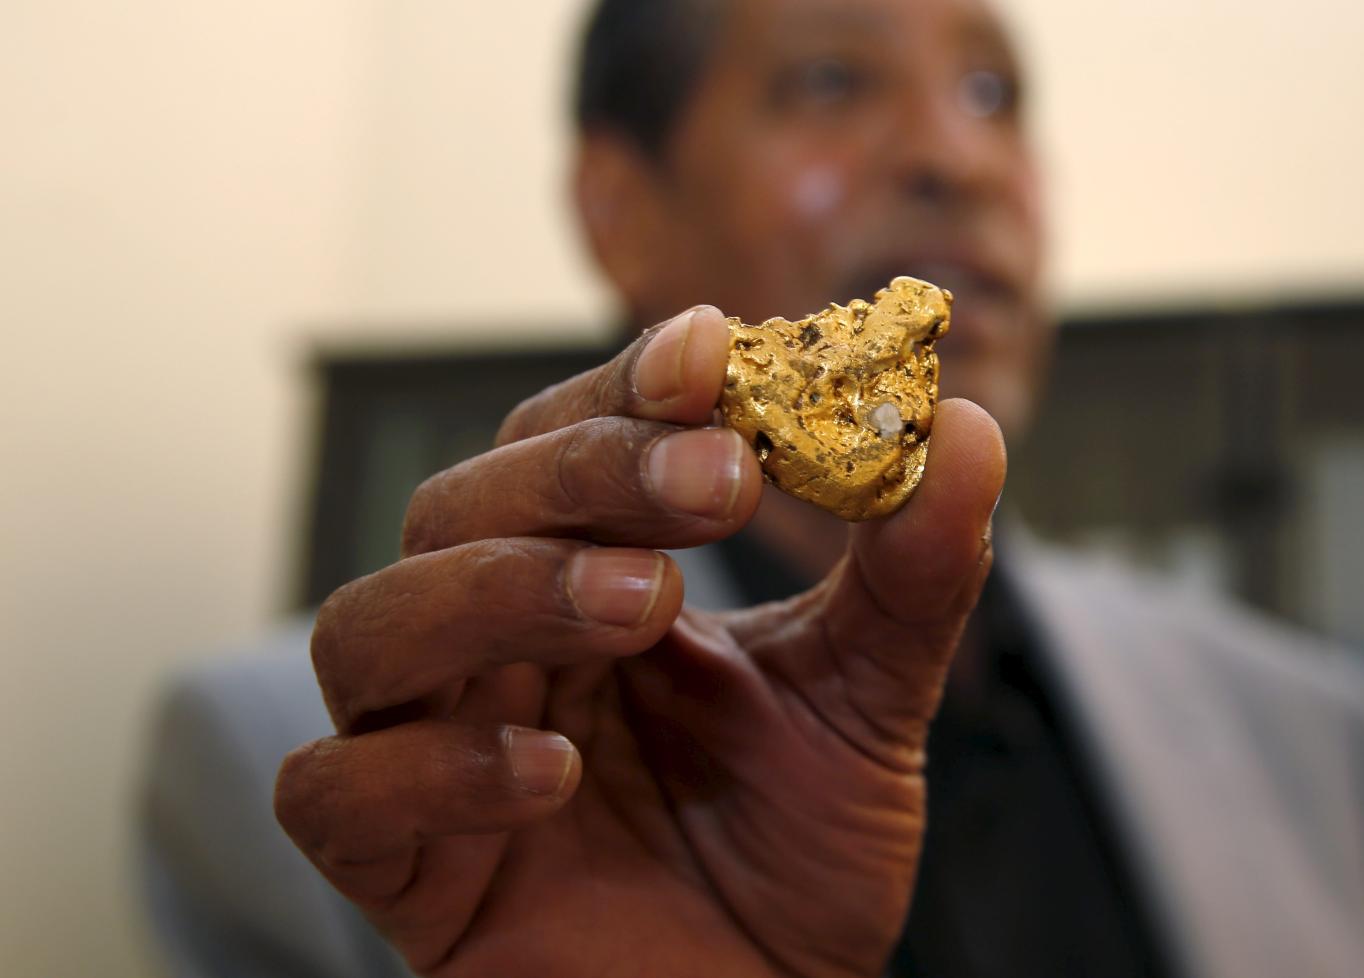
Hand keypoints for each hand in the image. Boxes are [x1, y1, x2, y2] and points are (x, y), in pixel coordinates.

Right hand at [274, 306, 1006, 977]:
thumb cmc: (792, 854)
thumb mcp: (869, 702)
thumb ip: (910, 576)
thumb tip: (967, 429)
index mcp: (592, 584)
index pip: (564, 447)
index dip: (622, 390)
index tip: (711, 350)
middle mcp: (500, 652)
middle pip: (458, 508)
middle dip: (584, 476)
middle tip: (711, 480)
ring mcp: (436, 752)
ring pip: (374, 625)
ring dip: (499, 590)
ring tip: (641, 607)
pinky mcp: (405, 870)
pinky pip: (337, 792)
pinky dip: (432, 766)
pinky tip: (554, 776)